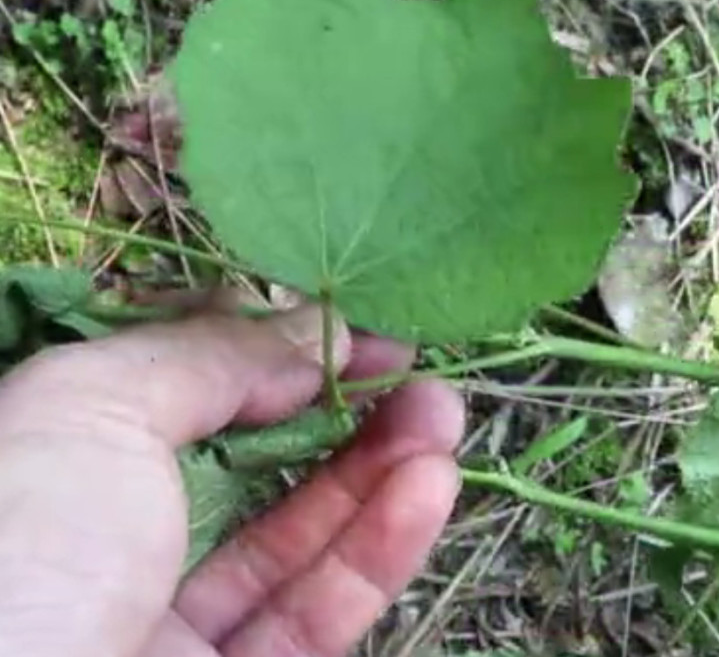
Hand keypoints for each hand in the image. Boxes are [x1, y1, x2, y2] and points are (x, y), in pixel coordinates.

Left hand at [0, 306, 463, 656]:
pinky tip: (429, 485)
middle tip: (416, 367)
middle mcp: (114, 546)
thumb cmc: (16, 547)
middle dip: (344, 411)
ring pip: (297, 541)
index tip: (352, 324)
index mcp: (63, 467)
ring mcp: (172, 627)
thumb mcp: (93, 408)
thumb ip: (208, 357)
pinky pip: (315, 614)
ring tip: (443, 415)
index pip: (186, 394)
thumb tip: (311, 332)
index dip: (274, 353)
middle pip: (254, 467)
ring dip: (381, 470)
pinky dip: (380, 546)